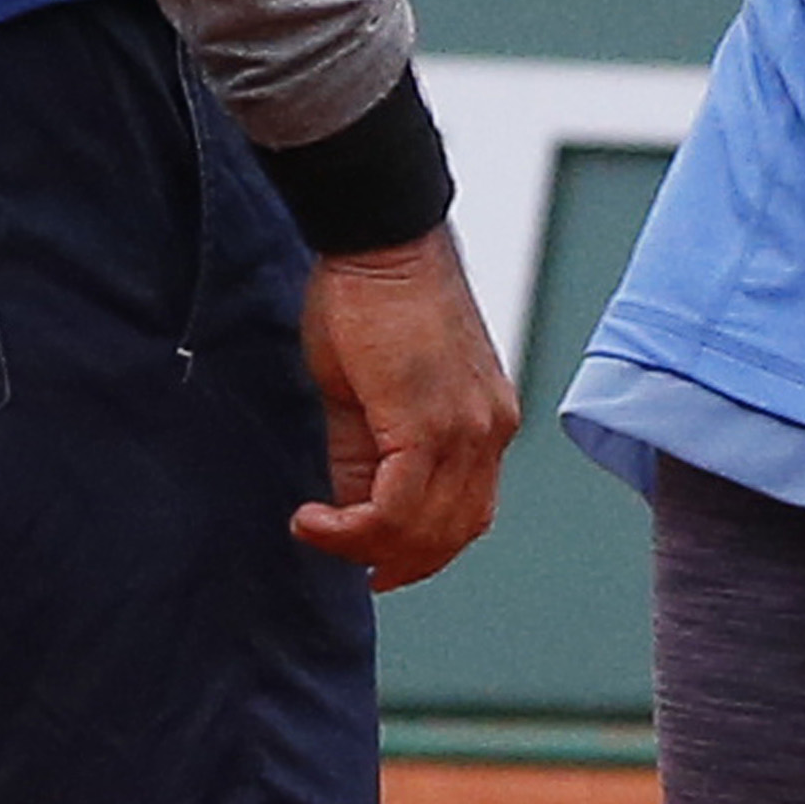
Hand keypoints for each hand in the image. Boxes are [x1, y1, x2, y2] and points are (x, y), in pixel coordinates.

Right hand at [292, 223, 517, 589]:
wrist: (380, 241)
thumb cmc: (372, 297)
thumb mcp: (375, 389)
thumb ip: (370, 453)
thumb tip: (353, 506)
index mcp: (488, 423)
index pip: (465, 515)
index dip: (419, 550)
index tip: (372, 557)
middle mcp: (490, 432)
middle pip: (450, 535)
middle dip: (394, 562)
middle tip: (344, 561)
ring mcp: (465, 430)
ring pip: (424, 530)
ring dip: (365, 547)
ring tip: (317, 531)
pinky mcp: (427, 424)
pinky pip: (394, 507)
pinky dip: (352, 527)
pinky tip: (314, 519)